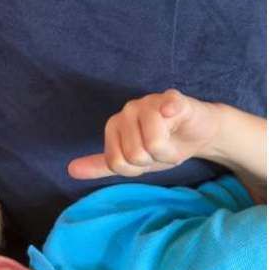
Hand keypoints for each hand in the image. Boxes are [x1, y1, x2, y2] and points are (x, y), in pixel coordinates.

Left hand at [68, 89, 220, 178]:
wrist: (198, 133)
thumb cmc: (162, 145)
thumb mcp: (130, 160)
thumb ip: (101, 165)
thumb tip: (70, 170)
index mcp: (113, 126)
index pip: (116, 162)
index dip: (136, 169)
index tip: (146, 158)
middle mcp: (128, 111)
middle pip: (135, 155)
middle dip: (154, 160)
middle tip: (163, 150)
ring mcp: (150, 103)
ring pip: (153, 144)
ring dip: (169, 152)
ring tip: (173, 141)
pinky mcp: (175, 99)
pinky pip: (169, 107)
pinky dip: (172, 112)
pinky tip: (174, 114)